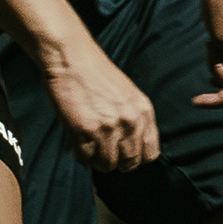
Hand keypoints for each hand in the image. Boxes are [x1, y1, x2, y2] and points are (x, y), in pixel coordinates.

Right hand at [40, 37, 159, 171]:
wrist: (72, 58)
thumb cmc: (97, 75)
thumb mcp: (129, 96)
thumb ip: (135, 122)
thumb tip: (132, 150)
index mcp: (144, 112)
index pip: (150, 154)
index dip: (135, 157)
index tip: (123, 153)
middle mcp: (130, 122)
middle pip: (129, 163)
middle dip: (115, 161)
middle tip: (103, 150)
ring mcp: (108, 128)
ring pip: (107, 165)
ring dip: (96, 159)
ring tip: (89, 144)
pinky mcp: (85, 131)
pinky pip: (85, 159)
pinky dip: (80, 154)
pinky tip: (77, 140)